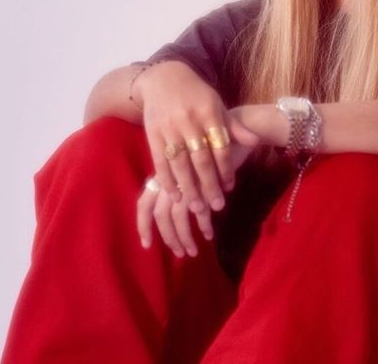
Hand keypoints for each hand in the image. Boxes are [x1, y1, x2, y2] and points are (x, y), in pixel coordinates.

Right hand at [135, 61, 258, 214]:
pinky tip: (175, 195)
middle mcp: (189, 120)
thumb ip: (234, 126)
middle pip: (201, 158)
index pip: (220, 146)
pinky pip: (160, 160)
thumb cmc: (196, 95)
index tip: (230, 188)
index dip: (226, 168)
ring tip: (197, 208)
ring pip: (180, 163)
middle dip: (209, 184)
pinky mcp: (152, 132)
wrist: (164, 78)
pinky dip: (167, 180)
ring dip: (189, 188)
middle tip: (217, 206)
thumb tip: (257, 141)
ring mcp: (169, 127)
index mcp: (209, 112)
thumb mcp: (217, 105)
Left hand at [137, 115, 258, 254]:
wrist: (234, 124)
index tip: (146, 245)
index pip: (144, 203)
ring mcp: (187, 180)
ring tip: (193, 250)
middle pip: (160, 215)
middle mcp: (170, 177)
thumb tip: (172, 208)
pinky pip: (200, 210)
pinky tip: (208, 234)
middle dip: (168, 237)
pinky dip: (203, 224)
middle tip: (179, 253)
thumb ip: (181, 181)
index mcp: (162, 171)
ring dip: (184, 236)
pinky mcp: (204, 181)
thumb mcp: (191, 161)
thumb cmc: (210, 142)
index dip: (143, 225)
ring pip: (178, 216)